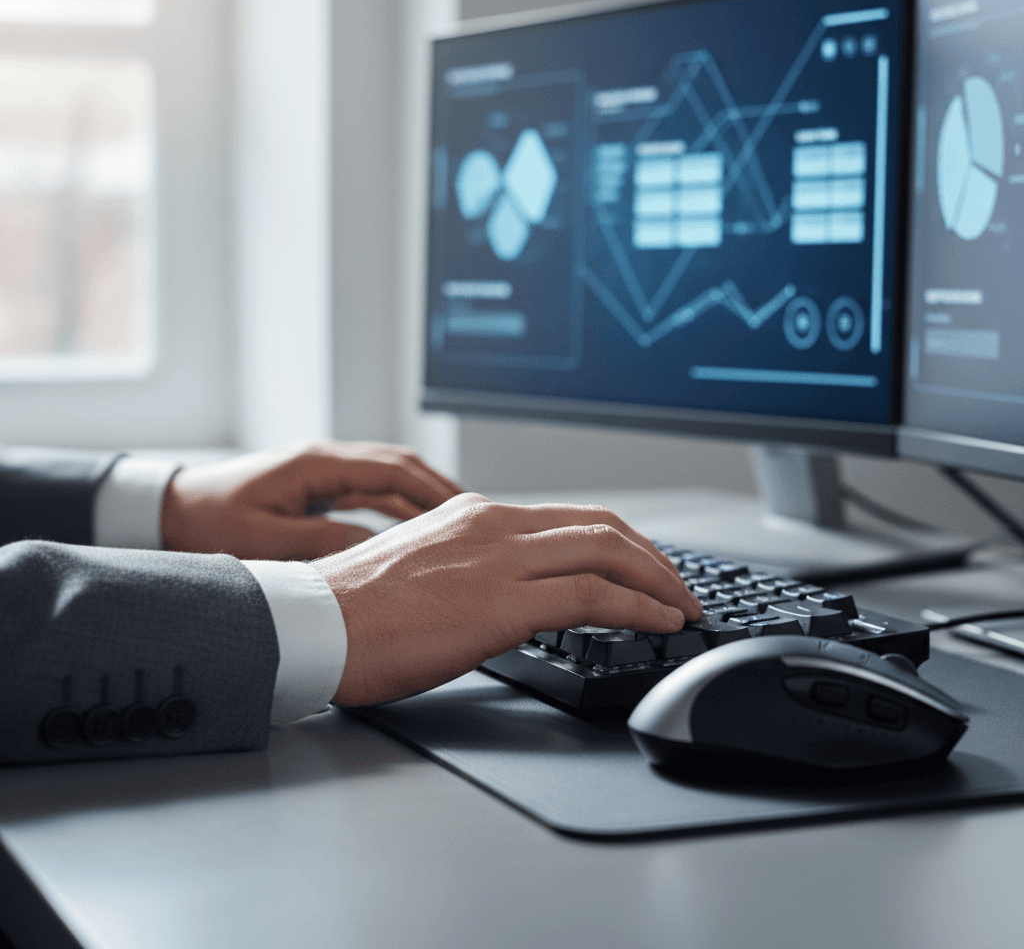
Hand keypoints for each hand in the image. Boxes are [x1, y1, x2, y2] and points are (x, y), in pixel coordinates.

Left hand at [161, 442, 461, 559]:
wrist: (170, 510)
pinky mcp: (317, 488)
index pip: (391, 469)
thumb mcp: (265, 540)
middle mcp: (325, 462)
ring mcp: (323, 473)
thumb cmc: (207, 522)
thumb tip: (376, 552)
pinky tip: (416, 528)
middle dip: (440, 491)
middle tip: (477, 518)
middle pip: (399, 468)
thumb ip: (322, 544)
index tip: (466, 511)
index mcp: (316, 465)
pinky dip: (399, 506)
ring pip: (389, 478)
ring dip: (423, 498)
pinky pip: (371, 492)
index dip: (433, 490)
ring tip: (458, 525)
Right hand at [310, 493, 702, 705]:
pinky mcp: (501, 600)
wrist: (313, 623)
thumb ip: (472, 569)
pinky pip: (592, 595)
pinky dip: (638, 606)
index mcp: (475, 515)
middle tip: (676, 586)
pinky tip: (658, 622)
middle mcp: (494, 525)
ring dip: (657, 580)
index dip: (619, 542)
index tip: (641, 567)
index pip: (569, 518)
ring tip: (681, 606)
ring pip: (607, 551)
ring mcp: (500, 558)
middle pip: (601, 527)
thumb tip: (509, 595)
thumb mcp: (423, 568)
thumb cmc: (355, 610)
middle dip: (651, 557)